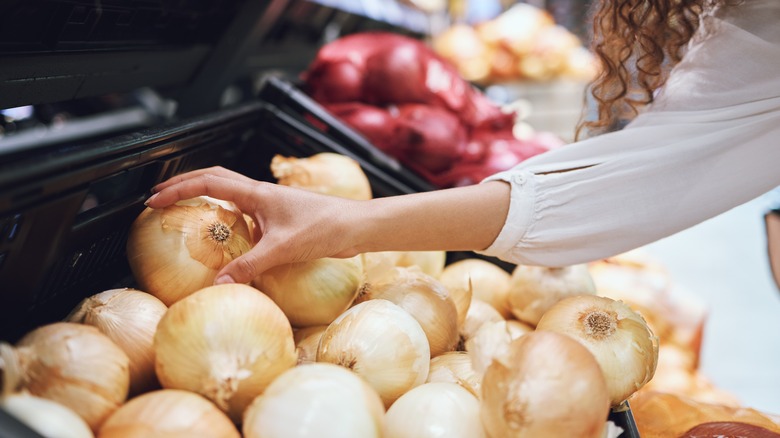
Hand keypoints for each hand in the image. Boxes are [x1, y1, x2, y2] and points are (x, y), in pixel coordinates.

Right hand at [146, 166, 364, 283]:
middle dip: (184, 185)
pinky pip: (245, 212)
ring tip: (185, 211)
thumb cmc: (325, 229)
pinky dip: (227, 217)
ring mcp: (271, 205)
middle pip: (214, 178)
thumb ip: (249, 266)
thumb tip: (218, 284)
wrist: (357, 227)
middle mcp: (261, 195)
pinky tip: (226, 238)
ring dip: (205, 196)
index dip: (178, 189)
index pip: (208, 182)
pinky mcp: (280, 219)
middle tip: (160, 197)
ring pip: (230, 193)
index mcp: (257, 194)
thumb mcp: (282, 249)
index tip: (154, 200)